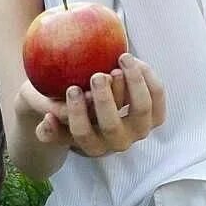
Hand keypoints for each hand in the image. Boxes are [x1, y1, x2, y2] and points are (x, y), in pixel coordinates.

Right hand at [29, 54, 165, 157]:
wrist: (95, 104)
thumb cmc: (67, 105)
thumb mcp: (50, 113)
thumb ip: (47, 123)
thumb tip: (49, 120)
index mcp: (91, 146)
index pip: (83, 134)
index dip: (77, 114)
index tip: (71, 89)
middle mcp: (118, 142)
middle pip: (112, 126)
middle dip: (104, 101)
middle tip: (96, 75)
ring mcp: (139, 129)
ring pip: (141, 109)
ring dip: (133, 83)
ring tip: (120, 59)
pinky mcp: (154, 115)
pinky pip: (157, 96)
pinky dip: (148, 77)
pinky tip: (134, 60)